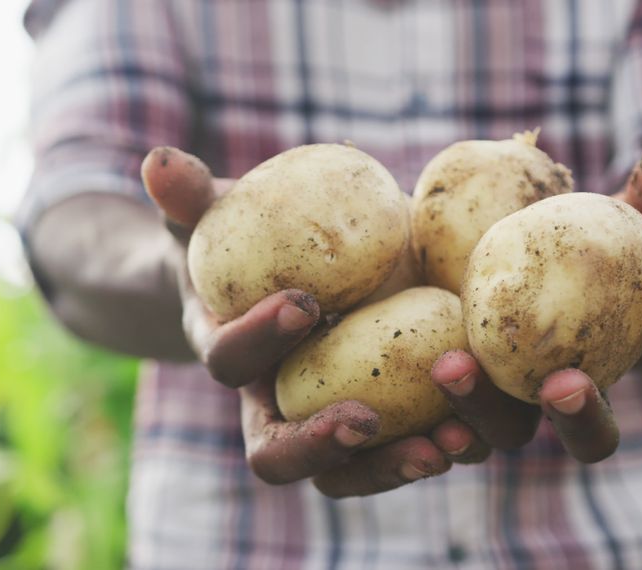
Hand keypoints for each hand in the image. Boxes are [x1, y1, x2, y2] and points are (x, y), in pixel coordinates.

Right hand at [141, 146, 489, 496]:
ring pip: (350, 474)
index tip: (303, 301)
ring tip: (449, 440)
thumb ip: (188, 196)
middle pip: (281, 456)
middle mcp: (275, 403)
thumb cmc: (247, 241)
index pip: (227, 363)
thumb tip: (158, 159)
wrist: (290, 276)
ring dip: (397, 465)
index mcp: (231, 353)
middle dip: (321, 445)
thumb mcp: (217, 215)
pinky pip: (410, 449)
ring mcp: (329, 420)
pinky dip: (447, 441)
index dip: (257, 340)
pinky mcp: (385, 419)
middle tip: (366, 419)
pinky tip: (482, 422)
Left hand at [431, 137, 641, 462]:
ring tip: (451, 367)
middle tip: (563, 383)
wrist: (505, 269)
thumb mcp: (607, 220)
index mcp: (627, 357)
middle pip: (594, 436)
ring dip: (483, 411)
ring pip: (510, 434)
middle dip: (581, 415)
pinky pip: (449, 427)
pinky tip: (410, 404)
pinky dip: (432, 422)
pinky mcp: (459, 408)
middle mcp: (574, 399)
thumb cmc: (571, 244)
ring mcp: (514, 410)